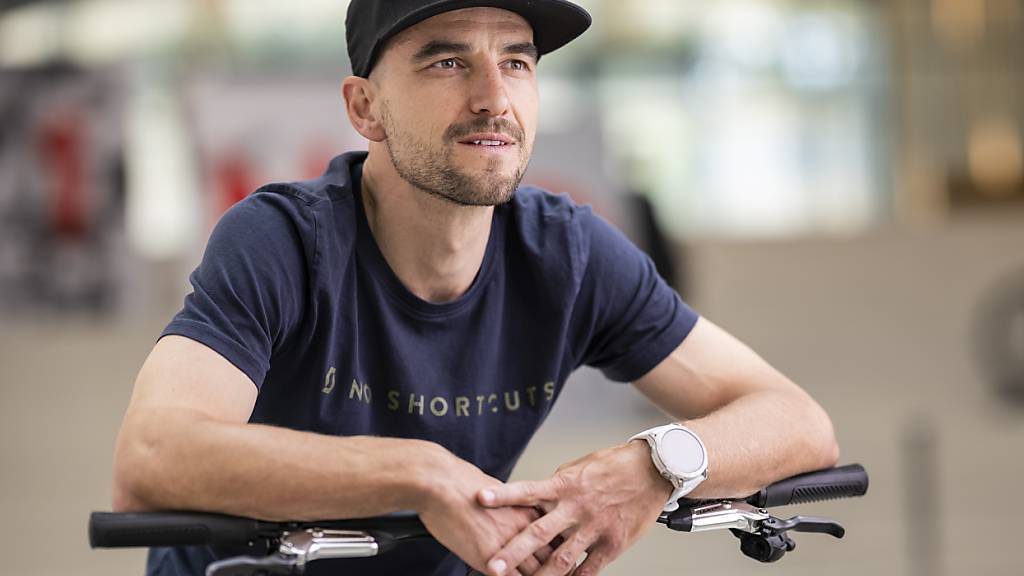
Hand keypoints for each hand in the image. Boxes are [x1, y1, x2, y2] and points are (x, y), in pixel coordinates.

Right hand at [418, 447, 554, 574]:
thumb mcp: (494, 490)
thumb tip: (507, 511)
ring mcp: (510, 545)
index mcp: (527, 510)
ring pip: (538, 572)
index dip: (553, 552)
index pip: (554, 538)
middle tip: (551, 573)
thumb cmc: (460, 482)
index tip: (551, 559)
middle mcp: (524, 528)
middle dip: (552, 569)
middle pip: (552, 558)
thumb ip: (506, 505)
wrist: (440, 484)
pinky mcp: (492, 560)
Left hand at [475, 442, 671, 575]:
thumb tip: (534, 498)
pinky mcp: (613, 542)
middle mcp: (577, 507)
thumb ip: (556, 486)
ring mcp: (594, 527)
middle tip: (493, 565)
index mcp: (565, 485)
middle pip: (539, 532)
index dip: (503, 496)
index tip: (480, 499)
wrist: (654, 469)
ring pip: (562, 558)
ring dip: (540, 575)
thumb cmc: (614, 466)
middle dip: (513, 551)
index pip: (527, 490)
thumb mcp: (579, 468)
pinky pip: (590, 568)